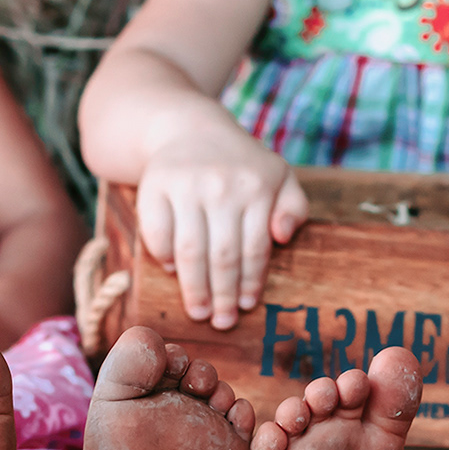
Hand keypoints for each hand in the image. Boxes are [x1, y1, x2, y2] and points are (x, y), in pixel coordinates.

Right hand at [135, 125, 308, 330]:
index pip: (255, 248)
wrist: (190, 127)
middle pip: (222, 255)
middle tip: (221, 322)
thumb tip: (283, 236)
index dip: (251, 282)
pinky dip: (164, 257)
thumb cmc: (241, 164)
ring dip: (194, 287)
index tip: (247, 306)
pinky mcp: (154, 185)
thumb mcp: (278, 176)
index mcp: (257, 186)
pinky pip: (158, 233)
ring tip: (198, 312)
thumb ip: (294, 207)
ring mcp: (185, 185)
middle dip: (223, 295)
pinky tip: (172, 271)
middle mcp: (222, 185)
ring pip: (190, 250)